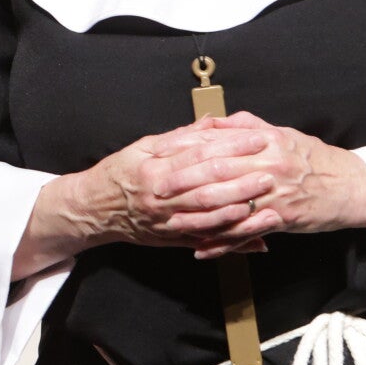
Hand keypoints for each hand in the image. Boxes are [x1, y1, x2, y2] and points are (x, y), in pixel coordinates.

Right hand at [15, 120, 272, 279]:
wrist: (94, 209)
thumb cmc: (119, 173)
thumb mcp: (143, 147)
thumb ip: (179, 137)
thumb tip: (211, 125)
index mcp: (154, 169)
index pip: (200, 155)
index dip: (232, 146)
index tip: (258, 138)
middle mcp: (160, 196)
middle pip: (209, 187)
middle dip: (243, 179)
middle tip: (271, 171)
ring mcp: (166, 220)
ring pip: (209, 216)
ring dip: (241, 209)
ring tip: (267, 200)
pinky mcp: (171, 238)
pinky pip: (206, 239)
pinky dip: (231, 238)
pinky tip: (254, 235)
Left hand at [177, 112, 365, 251]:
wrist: (353, 185)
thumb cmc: (315, 158)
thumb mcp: (283, 134)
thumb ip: (246, 126)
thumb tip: (213, 121)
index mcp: (265, 141)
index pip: (217, 144)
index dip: (185, 151)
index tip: (160, 157)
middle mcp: (267, 165)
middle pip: (216, 174)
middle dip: (183, 183)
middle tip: (155, 191)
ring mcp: (274, 193)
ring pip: (228, 205)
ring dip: (196, 217)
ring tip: (169, 223)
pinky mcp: (281, 218)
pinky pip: (245, 232)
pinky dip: (222, 242)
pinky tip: (201, 249)